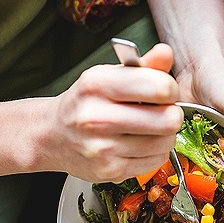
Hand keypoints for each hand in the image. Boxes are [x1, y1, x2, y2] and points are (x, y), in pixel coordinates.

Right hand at [45, 43, 182, 182]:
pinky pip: (156, 161)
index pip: (160, 88)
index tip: (163, 91)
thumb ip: (143, 65)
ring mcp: (103, 148)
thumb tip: (165, 52)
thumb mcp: (110, 76)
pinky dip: (155, 152)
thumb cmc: (87, 102)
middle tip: (160, 112)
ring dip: (164, 135)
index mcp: (97, 85)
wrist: (51, 136)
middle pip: (169, 120)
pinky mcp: (110, 170)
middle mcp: (96, 117)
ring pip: (166, 142)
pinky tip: (139, 144)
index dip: (170, 89)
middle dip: (171, 114)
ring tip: (148, 128)